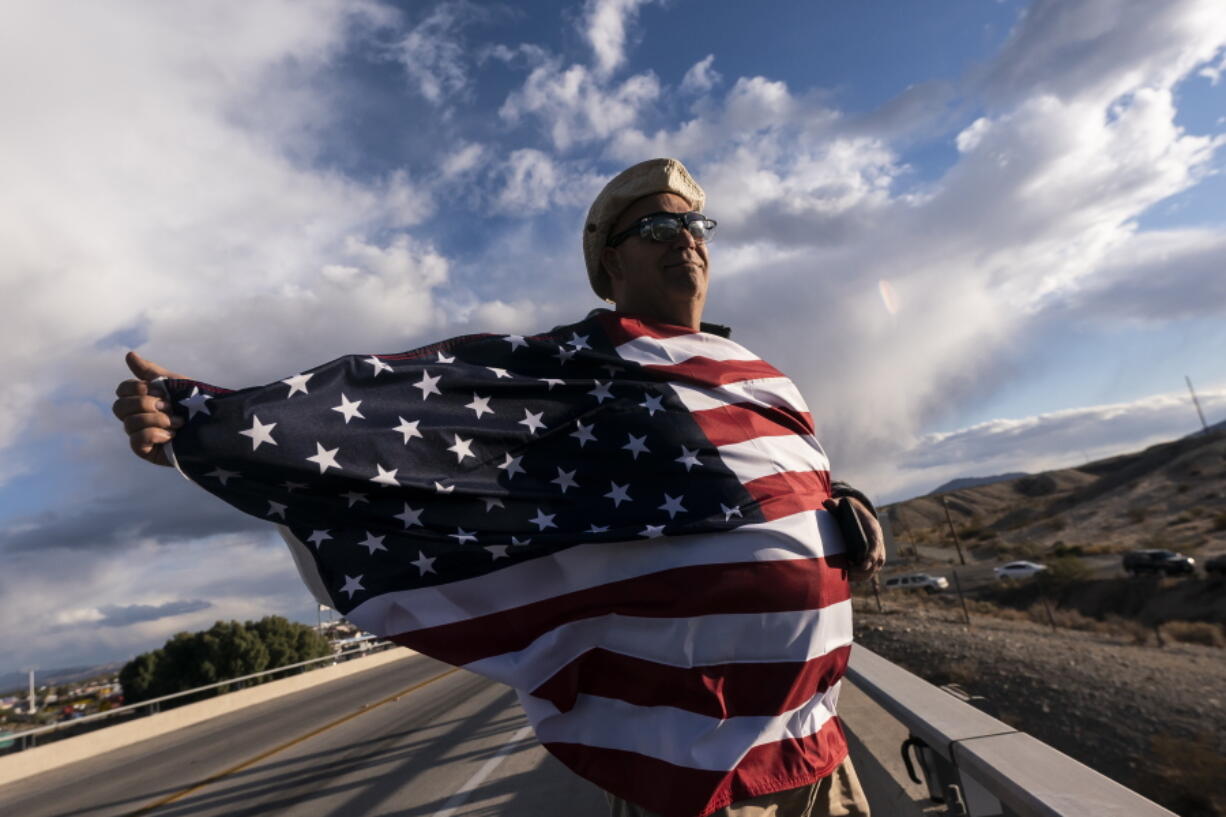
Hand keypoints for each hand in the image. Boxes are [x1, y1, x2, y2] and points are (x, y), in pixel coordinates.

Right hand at [112, 351, 188, 466]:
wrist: (218, 424)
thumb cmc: (197, 402)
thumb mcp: (174, 383)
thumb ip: (150, 371)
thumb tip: (128, 354)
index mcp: (143, 399)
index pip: (122, 390)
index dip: (136, 388)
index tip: (160, 390)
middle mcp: (139, 416)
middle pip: (119, 407)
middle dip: (146, 404)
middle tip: (170, 406)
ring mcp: (142, 435)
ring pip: (129, 424)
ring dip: (156, 420)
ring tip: (178, 422)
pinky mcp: (148, 452)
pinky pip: (136, 442)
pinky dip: (154, 435)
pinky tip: (172, 436)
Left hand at [824, 496, 885, 581]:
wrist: (862, 515)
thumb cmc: (851, 511)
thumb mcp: (843, 505)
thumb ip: (835, 504)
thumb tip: (827, 502)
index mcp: (873, 530)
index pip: (876, 546)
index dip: (870, 557)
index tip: (861, 565)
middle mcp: (878, 543)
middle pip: (876, 561)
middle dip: (864, 570)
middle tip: (849, 574)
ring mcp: (878, 551)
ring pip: (875, 568)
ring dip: (863, 575)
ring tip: (848, 577)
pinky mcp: (873, 558)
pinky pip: (871, 571)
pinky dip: (863, 576)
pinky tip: (850, 576)